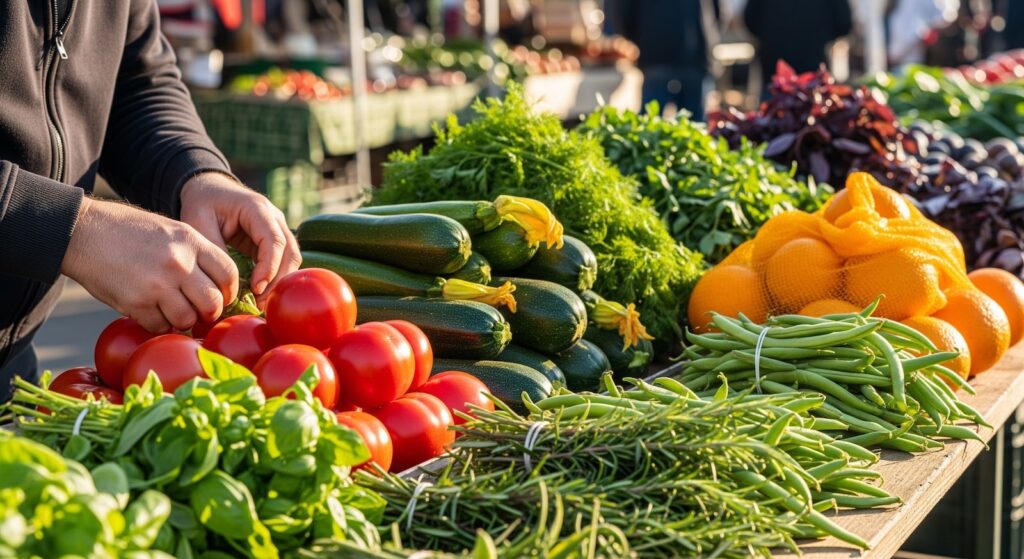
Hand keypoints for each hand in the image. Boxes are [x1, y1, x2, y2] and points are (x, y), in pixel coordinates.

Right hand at [62, 197, 237, 331]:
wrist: (83, 231)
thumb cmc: (129, 231)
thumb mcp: (171, 230)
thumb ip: (195, 254)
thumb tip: (217, 286)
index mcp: (191, 241)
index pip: (229, 274)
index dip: (229, 291)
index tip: (221, 297)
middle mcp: (179, 263)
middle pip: (213, 302)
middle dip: (209, 312)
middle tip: (198, 311)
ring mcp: (158, 284)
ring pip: (187, 319)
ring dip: (182, 320)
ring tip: (171, 310)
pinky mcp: (136, 303)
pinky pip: (159, 325)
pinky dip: (157, 324)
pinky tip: (149, 311)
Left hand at [179, 173, 300, 301]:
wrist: (209, 189)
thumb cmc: (203, 203)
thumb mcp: (198, 222)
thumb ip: (214, 248)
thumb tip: (229, 280)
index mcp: (257, 208)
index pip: (274, 240)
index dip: (269, 267)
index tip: (256, 288)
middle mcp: (274, 217)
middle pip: (290, 252)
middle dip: (278, 280)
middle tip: (261, 303)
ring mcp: (278, 228)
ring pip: (292, 258)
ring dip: (280, 281)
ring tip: (262, 302)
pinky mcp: (275, 240)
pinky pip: (284, 261)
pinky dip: (276, 278)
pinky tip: (262, 294)